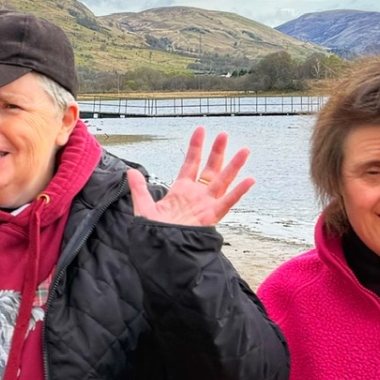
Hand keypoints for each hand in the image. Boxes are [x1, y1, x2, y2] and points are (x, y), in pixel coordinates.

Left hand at [129, 127, 253, 225]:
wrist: (162, 250)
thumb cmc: (155, 231)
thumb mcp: (143, 206)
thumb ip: (139, 188)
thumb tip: (131, 171)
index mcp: (181, 190)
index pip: (191, 163)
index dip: (196, 147)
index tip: (201, 130)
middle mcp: (196, 195)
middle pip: (210, 168)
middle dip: (217, 152)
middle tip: (225, 134)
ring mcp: (206, 204)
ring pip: (223, 181)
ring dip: (234, 166)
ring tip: (244, 150)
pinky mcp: (212, 216)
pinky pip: (228, 202)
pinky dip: (238, 192)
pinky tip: (249, 180)